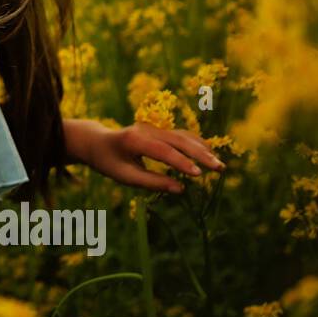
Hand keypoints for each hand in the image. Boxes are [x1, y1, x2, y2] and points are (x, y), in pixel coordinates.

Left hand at [79, 121, 224, 194]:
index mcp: (133, 140)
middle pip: (178, 139)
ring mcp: (154, 127)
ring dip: (202, 149)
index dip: (181, 162)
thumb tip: (180, 189)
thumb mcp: (125, 176)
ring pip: (182, 136)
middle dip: (200, 154)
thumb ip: (151, 182)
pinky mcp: (160, 130)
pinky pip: (181, 135)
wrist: (98, 142)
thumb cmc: (109, 162)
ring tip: (219, 165)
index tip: (199, 175)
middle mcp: (146, 129)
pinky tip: (209, 155)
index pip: (162, 150)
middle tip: (219, 169)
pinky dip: (197, 144)